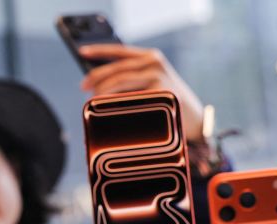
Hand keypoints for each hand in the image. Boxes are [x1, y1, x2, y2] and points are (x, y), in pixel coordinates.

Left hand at [79, 44, 204, 142]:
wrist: (194, 119)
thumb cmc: (167, 103)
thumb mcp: (151, 83)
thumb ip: (131, 78)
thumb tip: (97, 84)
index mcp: (150, 57)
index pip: (120, 51)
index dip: (99, 50)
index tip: (82, 52)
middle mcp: (155, 63)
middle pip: (116, 69)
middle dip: (95, 78)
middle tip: (83, 88)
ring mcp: (158, 77)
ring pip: (119, 82)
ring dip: (101, 92)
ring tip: (93, 101)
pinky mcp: (159, 93)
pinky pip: (128, 98)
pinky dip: (114, 105)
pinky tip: (107, 111)